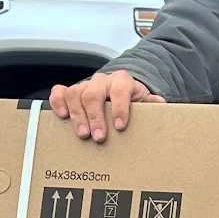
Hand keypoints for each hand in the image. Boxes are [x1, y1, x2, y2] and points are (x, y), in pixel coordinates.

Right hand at [49, 69, 164, 140]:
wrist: (121, 90)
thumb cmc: (132, 100)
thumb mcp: (145, 101)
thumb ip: (153, 103)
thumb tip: (160, 104)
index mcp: (122, 81)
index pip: (120, 89)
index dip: (120, 107)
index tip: (120, 126)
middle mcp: (102, 81)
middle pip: (93, 93)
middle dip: (95, 117)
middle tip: (98, 137)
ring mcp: (85, 85)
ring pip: (75, 92)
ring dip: (77, 115)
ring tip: (83, 134)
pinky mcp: (72, 92)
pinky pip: (60, 92)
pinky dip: (58, 102)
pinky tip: (62, 116)